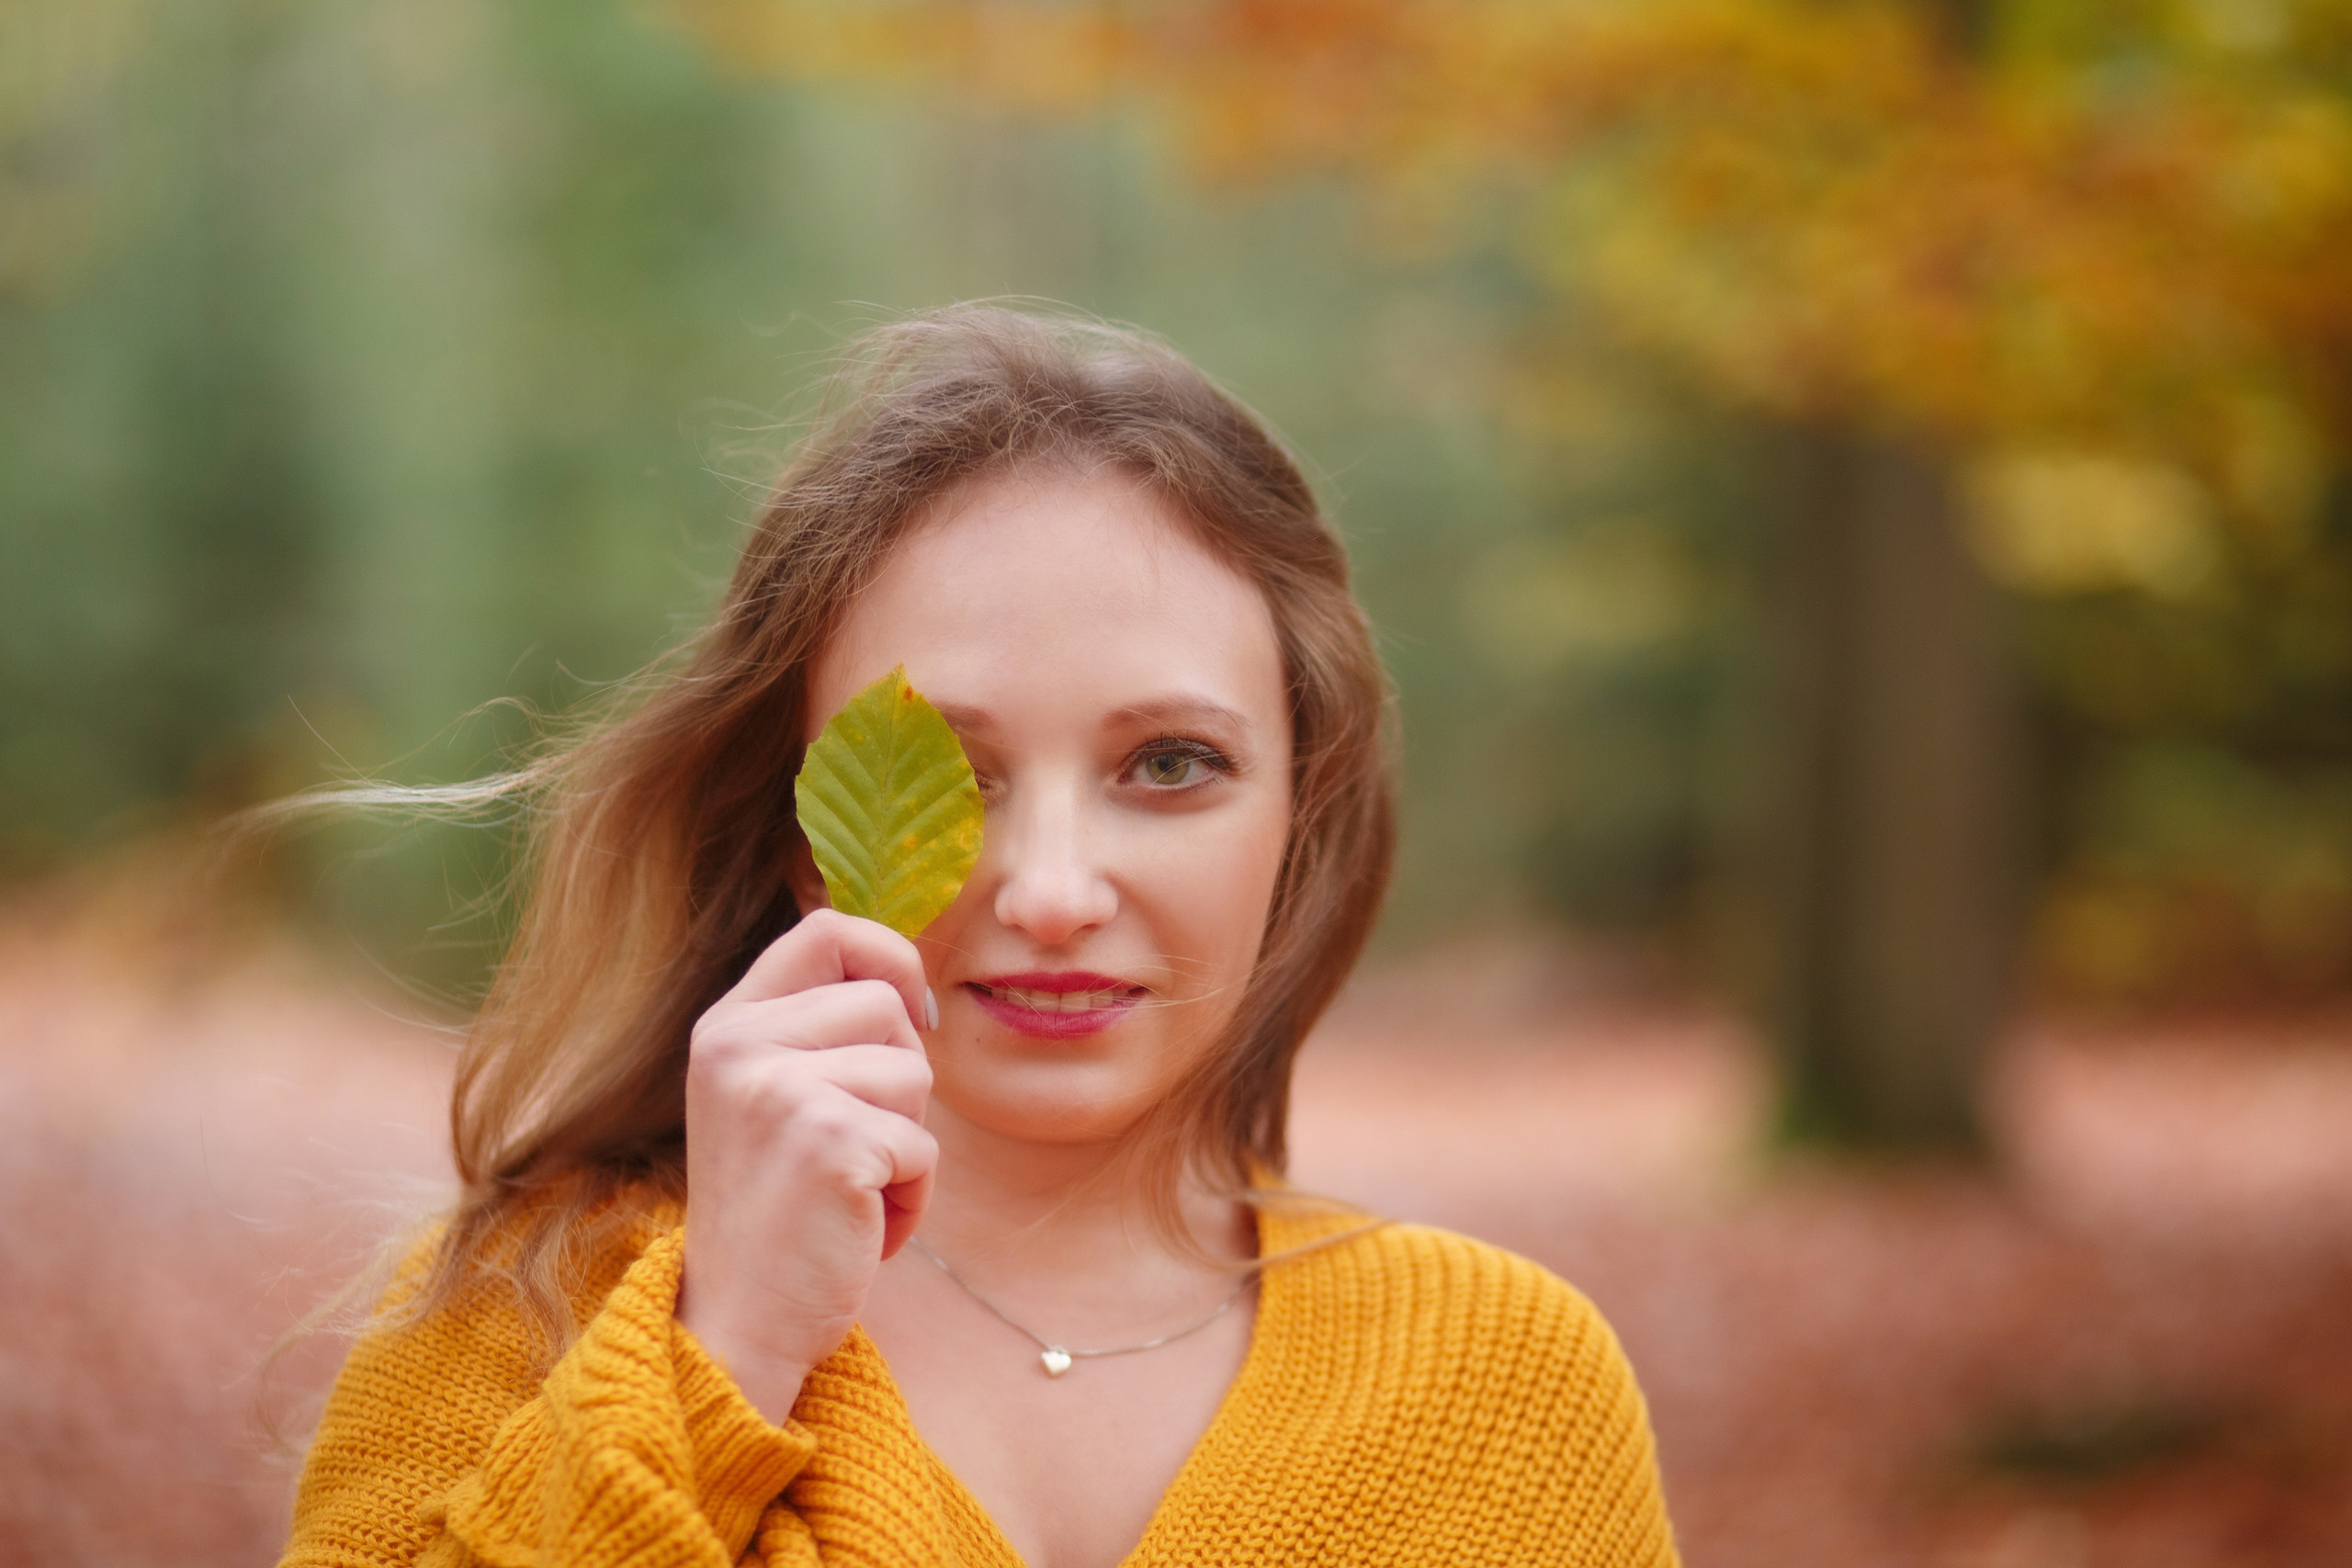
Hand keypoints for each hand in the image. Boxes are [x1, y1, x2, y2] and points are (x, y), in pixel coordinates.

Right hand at [676, 909, 937, 1423]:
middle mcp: (740, 1045)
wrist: (737, 1326)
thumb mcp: (771, 1099)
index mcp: (726, 1026)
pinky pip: (923, 1145)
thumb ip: (816, 1035)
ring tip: (851, 1192)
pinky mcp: (828, 1142)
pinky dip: (911, 1195)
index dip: (889, 959)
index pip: (828, 931)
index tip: (913, 1016)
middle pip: (886, 1005)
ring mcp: (779, 1090)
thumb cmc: (777, 1214)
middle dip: (902, 1079)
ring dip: (908, 1142)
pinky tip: (859, 1228)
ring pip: (914, 1073)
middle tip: (853, 1149)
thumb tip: (908, 983)